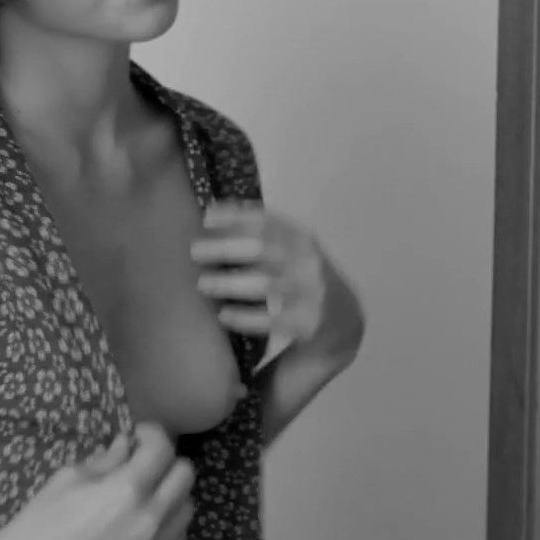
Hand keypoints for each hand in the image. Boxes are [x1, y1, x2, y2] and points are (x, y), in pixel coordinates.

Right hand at [0, 423, 193, 539]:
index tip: (139, 436)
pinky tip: (141, 525)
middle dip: (166, 462)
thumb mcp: (70, 477)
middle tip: (144, 463)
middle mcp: (150, 520)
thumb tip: (128, 444)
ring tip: (145, 496)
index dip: (152, 434)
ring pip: (186, 509)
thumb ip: (108, 459)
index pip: (163, 449)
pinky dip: (165, 527)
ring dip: (170, 495)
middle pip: (185, 476)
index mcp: (128, 489)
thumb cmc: (41, 521)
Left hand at [191, 200, 365, 353]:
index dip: (235, 216)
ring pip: (265, 284)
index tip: (206, 218)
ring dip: (229, 283)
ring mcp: (311, 293)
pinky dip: (244, 317)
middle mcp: (309, 262)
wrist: (345, 322)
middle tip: (195, 251)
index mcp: (303, 239)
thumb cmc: (304, 280)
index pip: (267, 220)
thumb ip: (266, 237)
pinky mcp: (309, 324)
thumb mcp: (294, 252)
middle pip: (262, 248)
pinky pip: (271, 320)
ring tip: (203, 284)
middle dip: (225, 247)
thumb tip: (212, 220)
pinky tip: (224, 315)